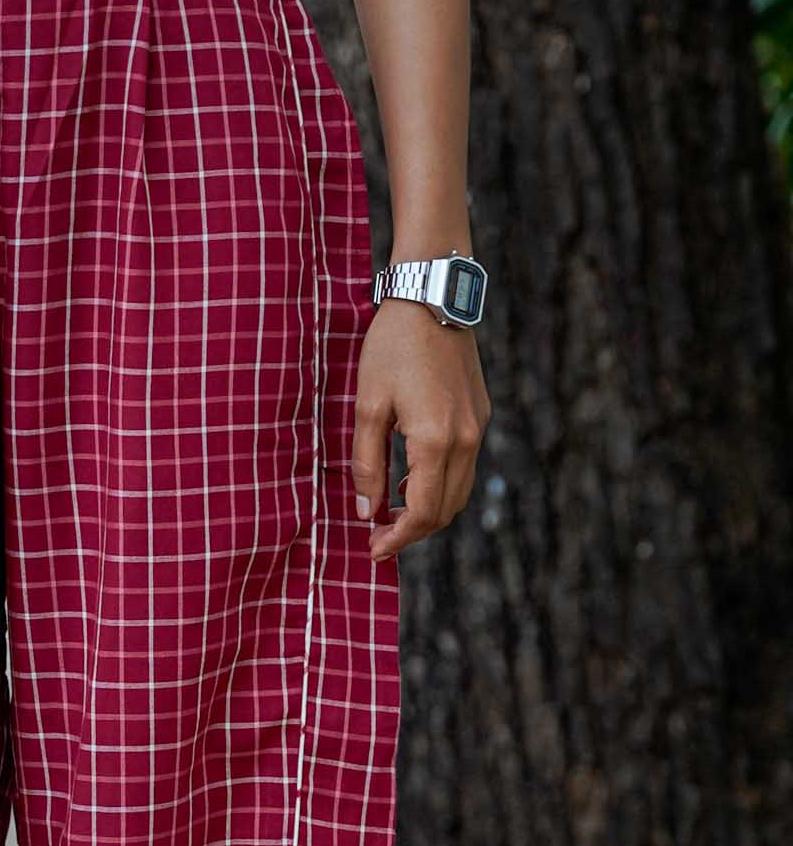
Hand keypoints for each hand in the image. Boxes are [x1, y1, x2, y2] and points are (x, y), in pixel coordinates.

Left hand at [350, 299, 490, 563]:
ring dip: (428, 510)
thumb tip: (365, 510)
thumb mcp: (367, 407)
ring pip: (459, 492)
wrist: (433, 296)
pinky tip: (411, 479)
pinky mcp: (480, 414)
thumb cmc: (392, 347)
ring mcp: (478, 427)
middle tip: (378, 536)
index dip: (398, 538)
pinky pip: (465, 467)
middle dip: (412, 531)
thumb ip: (366, 463)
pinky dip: (440, 486)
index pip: (423, 512)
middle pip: (445, 510)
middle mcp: (466, 439)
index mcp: (435, 440)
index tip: (373, 549)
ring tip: (391, 511)